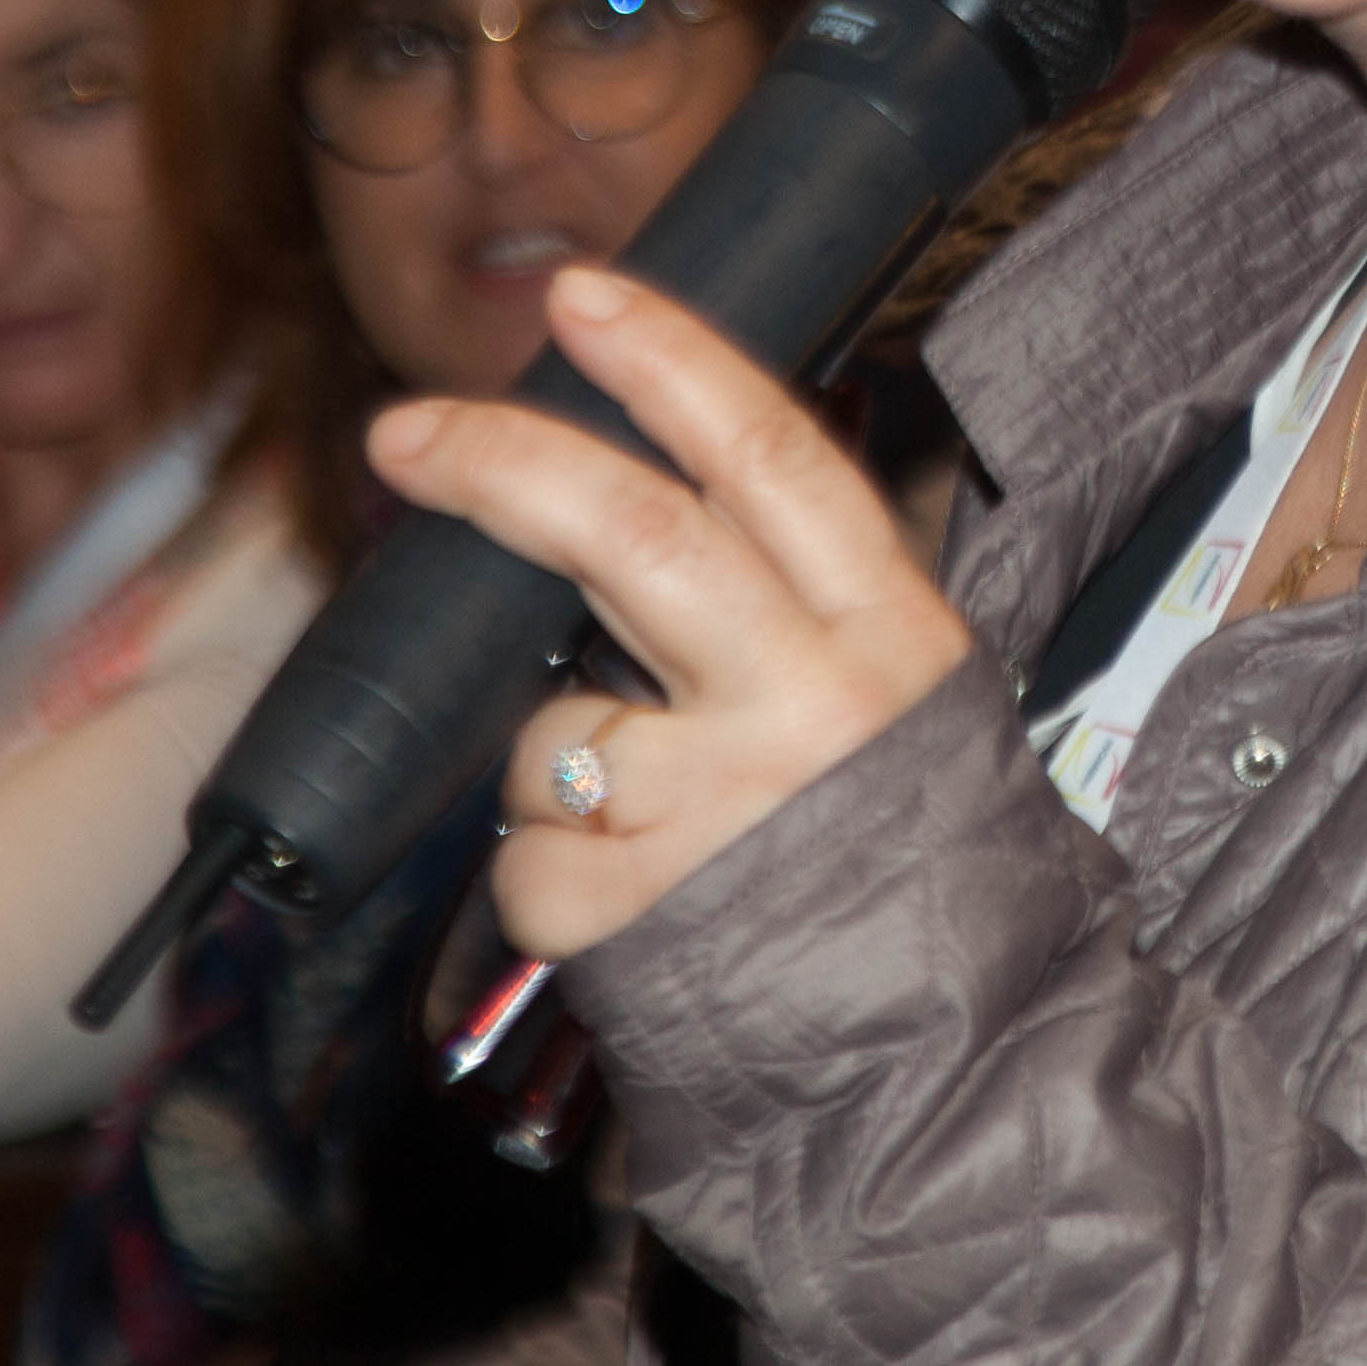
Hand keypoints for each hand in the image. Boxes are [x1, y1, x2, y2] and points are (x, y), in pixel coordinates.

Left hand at [370, 269, 977, 958]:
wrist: (960, 1068)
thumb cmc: (907, 866)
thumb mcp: (894, 704)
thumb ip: (784, 610)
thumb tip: (619, 500)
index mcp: (888, 634)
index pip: (771, 458)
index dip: (670, 363)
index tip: (581, 296)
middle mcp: (812, 706)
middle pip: (636, 537)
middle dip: (506, 463)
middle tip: (406, 431)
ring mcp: (724, 813)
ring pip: (552, 735)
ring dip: (558, 779)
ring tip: (656, 840)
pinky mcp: (645, 917)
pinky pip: (528, 865)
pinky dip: (552, 890)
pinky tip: (640, 915)